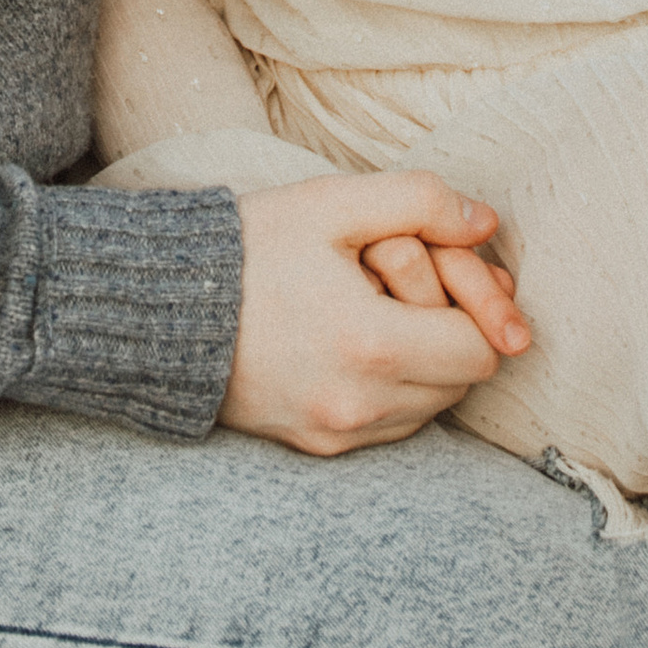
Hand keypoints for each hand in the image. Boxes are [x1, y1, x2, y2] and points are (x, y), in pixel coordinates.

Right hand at [223, 172, 530, 455]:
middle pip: (462, 381)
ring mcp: (337, 433)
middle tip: (410, 277)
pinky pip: (391, 424)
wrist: (163, 308)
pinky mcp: (316, 447)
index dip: (480, 303)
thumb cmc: (251, 248)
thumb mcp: (334, 202)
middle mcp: (359, 406)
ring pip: (430, 405)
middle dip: (453, 326)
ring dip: (426, 358)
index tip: (453, 267)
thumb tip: (484, 223)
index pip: (483, 350)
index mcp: (370, 347)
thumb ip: (421, 201)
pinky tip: (360, 339)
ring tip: (379, 305)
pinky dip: (394, 384)